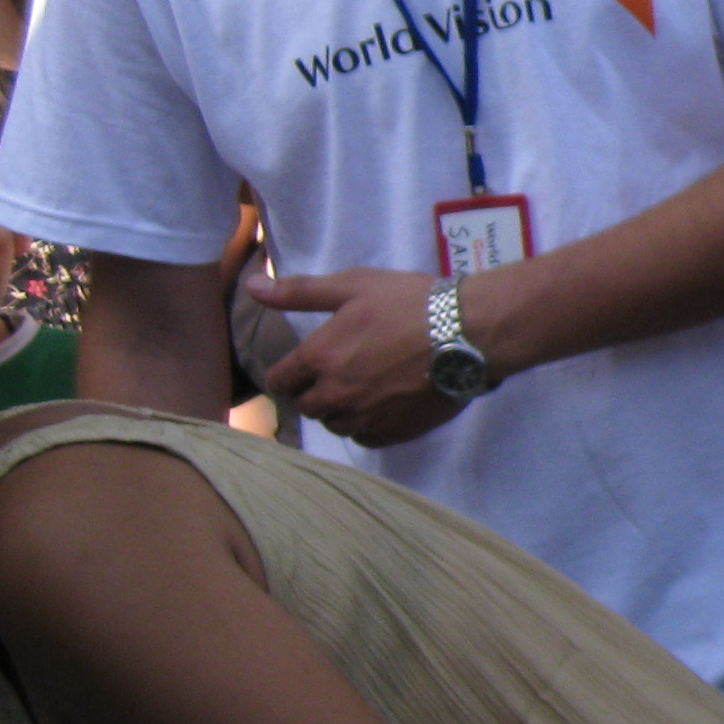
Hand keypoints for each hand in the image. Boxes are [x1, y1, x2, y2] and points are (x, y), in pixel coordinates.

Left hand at [250, 265, 468, 445]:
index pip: (281, 380)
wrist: (471, 332)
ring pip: (336, 424)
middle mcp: (336, 394)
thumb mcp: (353, 286)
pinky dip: (368, 424)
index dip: (290, 371)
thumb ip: (299, 291)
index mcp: (319, 358)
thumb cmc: (411, 302)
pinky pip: (366, 438)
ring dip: (341, 411)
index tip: (307, 363)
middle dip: (315, 391)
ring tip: (364, 390)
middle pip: (306, 406)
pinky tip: (384, 405)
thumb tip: (251, 286)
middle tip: (339, 373)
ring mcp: (366, 417)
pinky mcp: (396, 431)